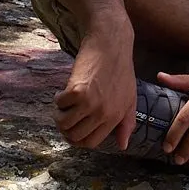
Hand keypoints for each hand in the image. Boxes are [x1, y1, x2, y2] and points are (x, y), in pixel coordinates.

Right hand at [53, 27, 135, 149]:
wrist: (111, 43)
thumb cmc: (120, 69)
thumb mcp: (130, 97)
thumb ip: (126, 123)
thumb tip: (123, 146)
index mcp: (116, 117)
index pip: (92, 143)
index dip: (79, 138)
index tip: (75, 127)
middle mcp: (103, 113)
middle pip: (74, 136)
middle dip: (67, 128)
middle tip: (67, 113)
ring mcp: (90, 103)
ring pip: (63, 125)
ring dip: (60, 115)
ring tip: (65, 102)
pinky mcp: (77, 91)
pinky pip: (59, 106)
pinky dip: (58, 99)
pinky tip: (65, 89)